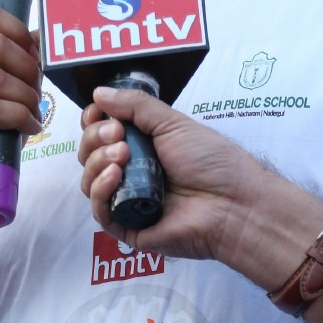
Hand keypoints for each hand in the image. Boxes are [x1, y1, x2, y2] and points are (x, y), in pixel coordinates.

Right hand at [79, 87, 271, 266]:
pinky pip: (100, 212)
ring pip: (89, 182)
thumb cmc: (211, 161)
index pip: (101, 136)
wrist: (233, 201)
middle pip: (90, 156)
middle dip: (96, 139)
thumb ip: (135, 106)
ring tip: (121, 154)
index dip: (93, 123)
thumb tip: (99, 93)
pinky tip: (114, 175)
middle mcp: (132, 174)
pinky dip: (100, 190)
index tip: (96, 112)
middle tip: (117, 134)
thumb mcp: (172, 123)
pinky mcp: (128, 228)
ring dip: (97, 162)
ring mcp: (129, 202)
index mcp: (142, 148)